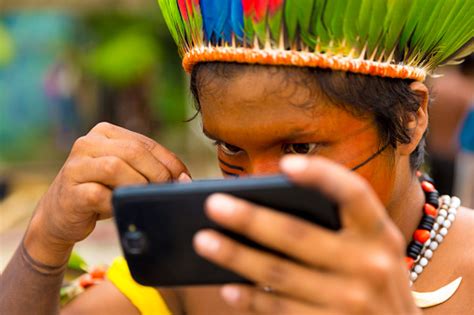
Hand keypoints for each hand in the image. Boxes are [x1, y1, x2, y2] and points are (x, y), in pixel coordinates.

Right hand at [26, 122, 189, 263]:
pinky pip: (100, 195)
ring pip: (115, 167)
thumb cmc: (101, 191)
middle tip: (168, 191)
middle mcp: (88, 143)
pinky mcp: (70, 191)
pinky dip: (117, 203)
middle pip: (133, 152)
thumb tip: (185, 178)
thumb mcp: (126, 174)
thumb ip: (150, 168)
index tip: (185, 179)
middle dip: (158, 173)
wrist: (60, 214)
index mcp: (106, 132)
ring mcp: (76, 166)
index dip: (170, 162)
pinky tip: (122, 209)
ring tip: (145, 199)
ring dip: (138, 185)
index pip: (146, 143)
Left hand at [194, 155, 419, 314]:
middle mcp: (371, 265)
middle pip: (299, 235)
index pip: (353, 194)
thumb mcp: (375, 252)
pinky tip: (227, 287)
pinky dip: (250, 299)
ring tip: (203, 240)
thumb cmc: (376, 284)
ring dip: (236, 256)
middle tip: (213, 203)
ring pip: (278, 274)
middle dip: (250, 218)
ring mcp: (351, 301)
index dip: (321, 175)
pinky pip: (279, 311)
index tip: (285, 164)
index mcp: (381, 234)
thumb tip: (265, 210)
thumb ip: (339, 230)